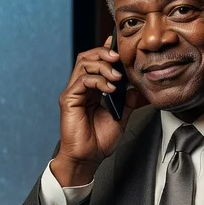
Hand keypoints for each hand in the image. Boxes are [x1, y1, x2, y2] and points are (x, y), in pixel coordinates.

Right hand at [50, 36, 139, 186]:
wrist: (88, 158)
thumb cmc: (100, 141)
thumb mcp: (121, 117)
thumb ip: (127, 101)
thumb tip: (135, 87)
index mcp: (91, 90)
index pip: (96, 62)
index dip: (106, 51)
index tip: (119, 46)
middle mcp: (80, 88)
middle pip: (87, 56)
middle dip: (104, 52)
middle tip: (119, 57)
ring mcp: (73, 92)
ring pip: (83, 63)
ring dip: (103, 65)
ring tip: (117, 76)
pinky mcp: (68, 99)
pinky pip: (82, 80)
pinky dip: (98, 80)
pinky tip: (110, 89)